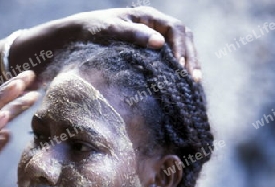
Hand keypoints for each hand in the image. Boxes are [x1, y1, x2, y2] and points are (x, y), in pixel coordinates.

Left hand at [63, 7, 201, 80]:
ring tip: (194, 82)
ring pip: (180, 46)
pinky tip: (182, 82)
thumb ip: (134, 34)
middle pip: (183, 37)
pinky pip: (170, 56)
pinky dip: (178, 67)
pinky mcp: (150, 48)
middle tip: (194, 79)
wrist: (80, 34)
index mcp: (148, 16)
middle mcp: (155, 24)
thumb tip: (160, 43)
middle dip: (190, 57)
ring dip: (189, 62)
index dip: (181, 47)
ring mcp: (154, 36)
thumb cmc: (94, 30)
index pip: (175, 29)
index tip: (181, 66)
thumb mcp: (111, 30)